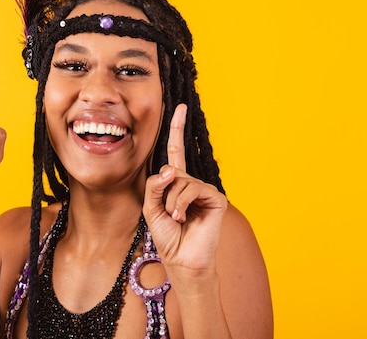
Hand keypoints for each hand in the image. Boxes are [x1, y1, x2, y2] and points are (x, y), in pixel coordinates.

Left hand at [143, 104, 226, 271]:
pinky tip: (183, 218)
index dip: (178, 128)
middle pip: (172, 169)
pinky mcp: (215, 197)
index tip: (180, 107)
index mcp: (176, 182)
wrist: (181, 259)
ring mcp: (204, 189)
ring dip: (171, 201)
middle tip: (169, 213)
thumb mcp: (151, 207)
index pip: (176, 150)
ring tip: (176, 219)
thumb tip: (171, 168)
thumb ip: (155, 184)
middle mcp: (191, 182)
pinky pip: (192, 189)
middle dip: (164, 192)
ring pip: (179, 180)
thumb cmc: (166, 235)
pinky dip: (181, 204)